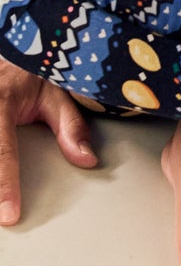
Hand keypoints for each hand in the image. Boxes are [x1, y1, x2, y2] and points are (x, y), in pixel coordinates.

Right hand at [0, 58, 97, 224]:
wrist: (7, 50)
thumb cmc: (29, 71)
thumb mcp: (56, 90)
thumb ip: (70, 125)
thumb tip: (87, 160)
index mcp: (1, 101)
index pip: (2, 152)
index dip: (5, 186)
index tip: (8, 215)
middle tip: (3, 215)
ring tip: (0, 201)